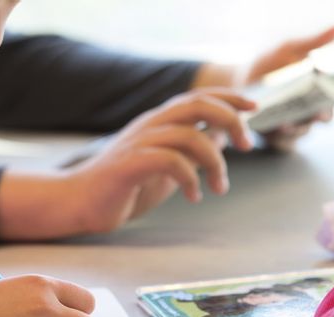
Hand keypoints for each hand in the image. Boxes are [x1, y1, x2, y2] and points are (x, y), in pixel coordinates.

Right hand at [0, 88, 255, 238]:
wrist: (78, 203)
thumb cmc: (122, 187)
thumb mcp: (167, 167)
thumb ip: (191, 152)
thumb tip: (223, 137)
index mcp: (159, 122)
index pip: (199, 97)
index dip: (230, 98)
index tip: (255, 109)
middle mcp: (150, 125)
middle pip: (198, 105)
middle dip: (231, 120)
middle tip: (247, 145)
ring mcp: (139, 142)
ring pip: (189, 135)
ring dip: (214, 161)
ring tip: (220, 187)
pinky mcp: (129, 164)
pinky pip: (169, 161)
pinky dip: (190, 178)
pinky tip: (194, 196)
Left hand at [244, 25, 333, 150]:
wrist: (240, 80)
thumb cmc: (270, 63)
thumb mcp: (291, 49)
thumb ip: (314, 42)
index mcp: (320, 87)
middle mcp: (311, 106)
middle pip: (327, 116)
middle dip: (325, 115)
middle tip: (321, 112)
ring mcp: (295, 122)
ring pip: (305, 129)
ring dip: (300, 126)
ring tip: (289, 121)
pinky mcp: (277, 134)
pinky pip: (284, 140)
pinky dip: (282, 136)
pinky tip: (277, 127)